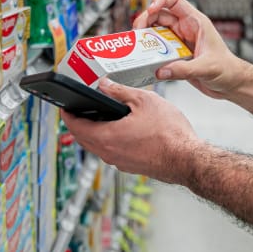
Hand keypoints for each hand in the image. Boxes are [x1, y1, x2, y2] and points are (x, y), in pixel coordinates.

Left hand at [60, 79, 201, 183]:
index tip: (64, 106)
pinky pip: (111, 152)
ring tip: (99, 118)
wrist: (187, 159)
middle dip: (78, 124)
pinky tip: (121, 130)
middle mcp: (109, 154)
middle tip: (79, 111)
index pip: (75, 126)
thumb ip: (120, 91)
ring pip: (97, 147)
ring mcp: (120, 162)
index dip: (67, 115)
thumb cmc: (170, 133)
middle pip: (83, 139)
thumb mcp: (144, 101)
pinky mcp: (131, 166)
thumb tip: (105, 85)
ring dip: (93, 133)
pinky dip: (108, 140)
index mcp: (107, 137)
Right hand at [133, 0, 249, 99]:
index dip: (160, 1)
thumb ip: (184, 69)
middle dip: (145, 20)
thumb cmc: (227, 69)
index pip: (174, 1)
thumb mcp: (207, 68)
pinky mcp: (175, 55)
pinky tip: (144, 60)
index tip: (150, 10)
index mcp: (196, 22)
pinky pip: (157, 50)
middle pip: (159, 15)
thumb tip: (162, 71)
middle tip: (137, 33)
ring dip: (145, 37)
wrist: (231, 84)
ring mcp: (179, 41)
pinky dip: (148, 53)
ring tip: (136, 46)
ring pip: (156, 32)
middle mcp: (185, 28)